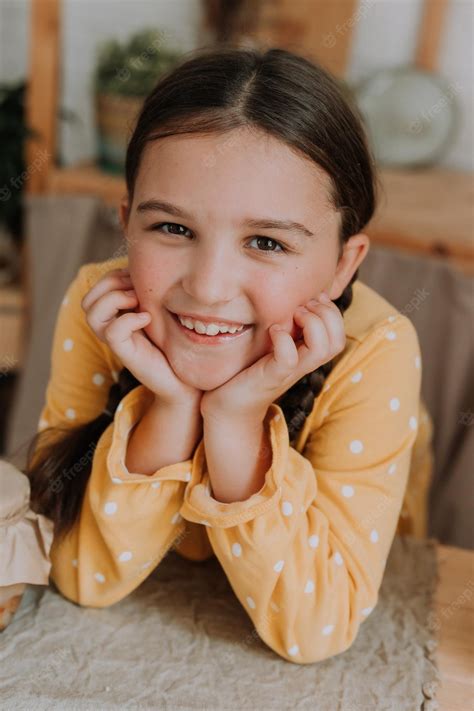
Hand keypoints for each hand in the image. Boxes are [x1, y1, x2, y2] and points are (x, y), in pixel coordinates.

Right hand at [81, 267, 202, 407]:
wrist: (186, 379)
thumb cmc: (176, 343)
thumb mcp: (162, 310)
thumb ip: (150, 292)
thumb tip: (148, 265)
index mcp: (118, 315)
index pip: (98, 288)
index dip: (114, 275)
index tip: (139, 278)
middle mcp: (112, 327)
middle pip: (88, 299)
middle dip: (111, 284)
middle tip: (137, 288)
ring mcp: (117, 341)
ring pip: (92, 314)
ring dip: (114, 298)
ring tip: (139, 302)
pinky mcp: (126, 354)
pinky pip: (112, 331)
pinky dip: (128, 319)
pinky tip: (147, 318)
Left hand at [200, 291, 345, 422]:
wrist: (229, 405)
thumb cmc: (248, 370)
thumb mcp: (270, 344)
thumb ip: (285, 327)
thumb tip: (292, 298)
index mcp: (306, 355)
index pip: (338, 335)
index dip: (331, 312)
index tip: (309, 300)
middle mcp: (303, 364)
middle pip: (337, 342)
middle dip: (327, 315)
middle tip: (302, 308)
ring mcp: (288, 371)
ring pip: (322, 349)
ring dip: (312, 324)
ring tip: (293, 315)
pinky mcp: (270, 376)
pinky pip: (288, 358)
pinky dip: (284, 339)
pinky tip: (273, 330)